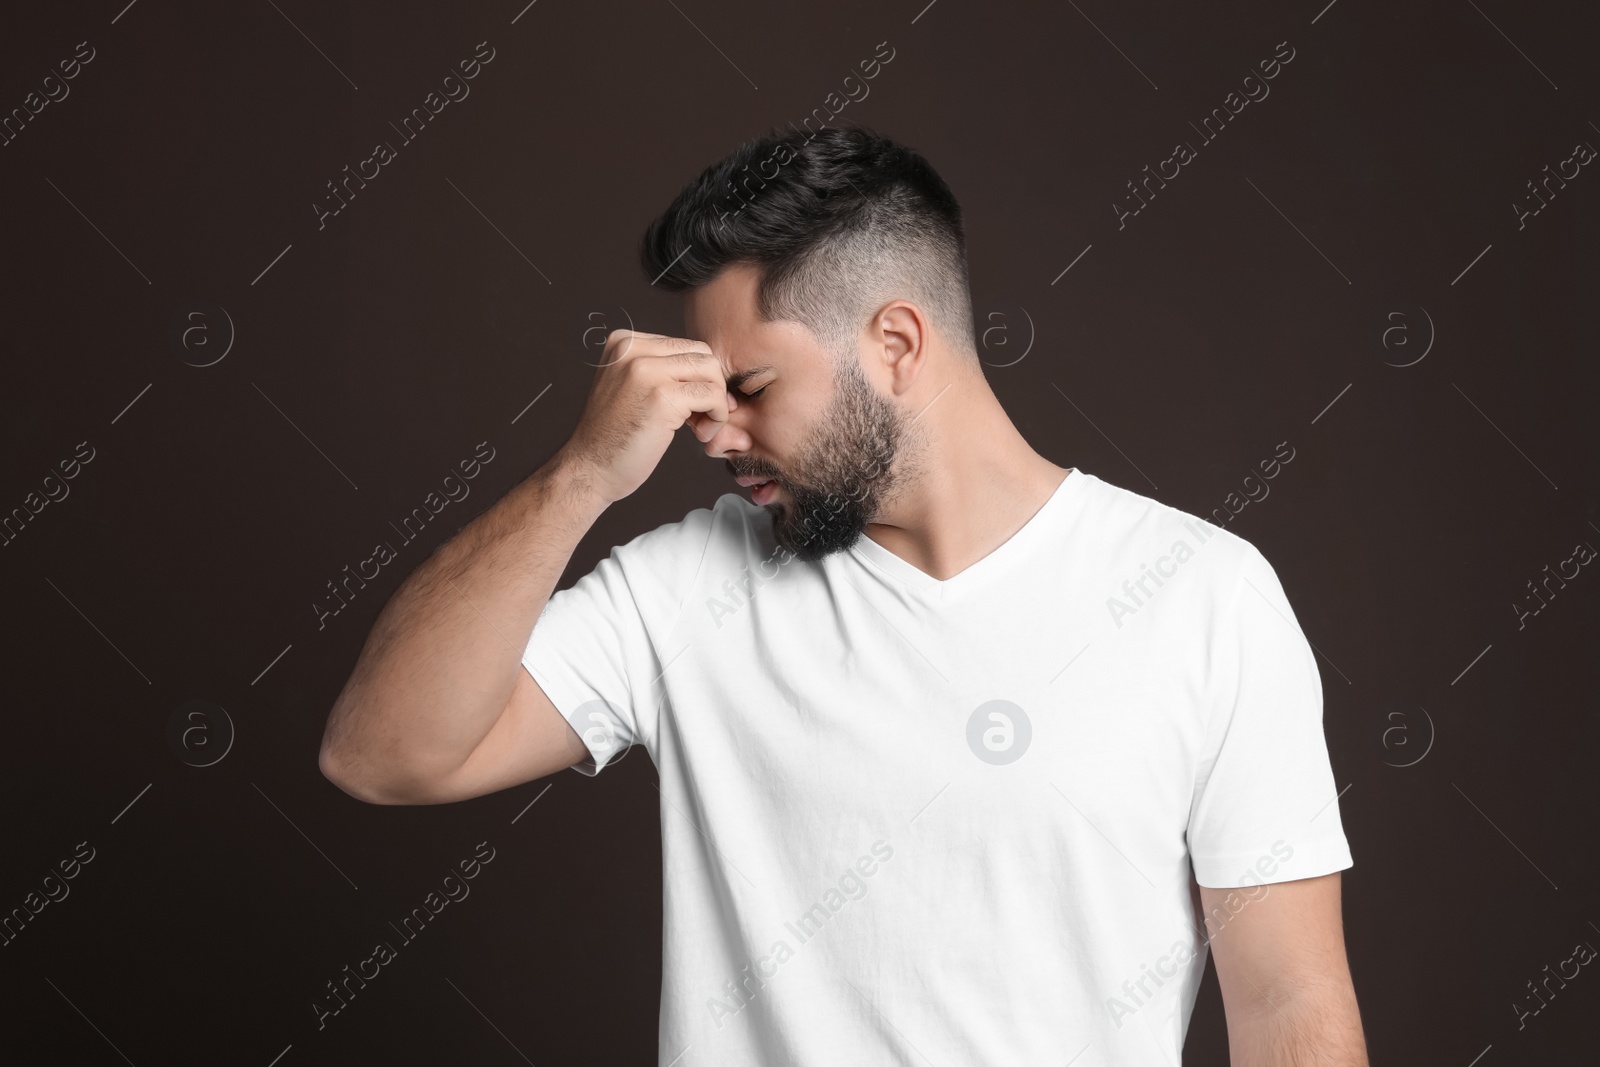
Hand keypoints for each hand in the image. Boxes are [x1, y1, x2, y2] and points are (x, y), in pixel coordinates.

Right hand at [558, 329, 729, 503]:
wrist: (591, 469)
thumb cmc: (613, 436)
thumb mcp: (630, 386)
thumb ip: (661, 369)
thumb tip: (710, 368)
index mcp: (624, 343)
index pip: (686, 346)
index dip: (697, 378)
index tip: (689, 407)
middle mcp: (633, 350)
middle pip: (702, 354)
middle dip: (711, 387)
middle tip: (698, 418)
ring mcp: (646, 372)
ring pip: (711, 371)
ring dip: (716, 403)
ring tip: (699, 427)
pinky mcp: (662, 397)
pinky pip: (712, 396)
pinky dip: (716, 418)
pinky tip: (699, 435)